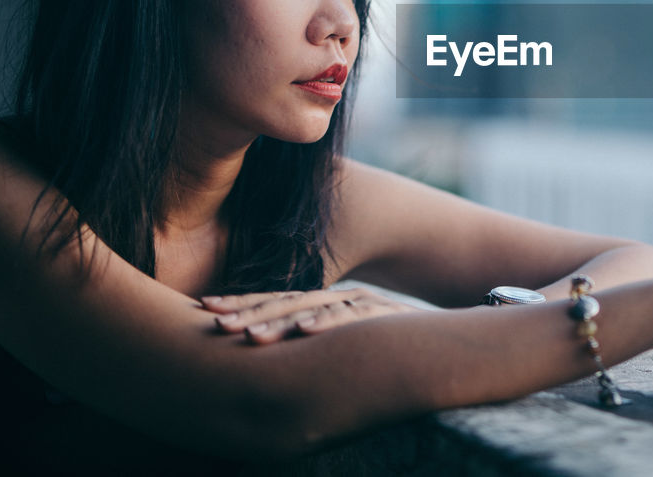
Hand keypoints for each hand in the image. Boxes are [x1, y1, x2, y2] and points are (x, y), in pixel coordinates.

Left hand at [201, 287, 418, 343]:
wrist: (447, 337)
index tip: (205, 308)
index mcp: (328, 302)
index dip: (242, 302)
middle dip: (248, 312)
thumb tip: (271, 354)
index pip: (277, 299)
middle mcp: (341, 297)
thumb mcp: (349, 341)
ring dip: (280, 322)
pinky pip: (353, 318)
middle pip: (288, 301)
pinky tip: (305, 331)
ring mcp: (364, 304)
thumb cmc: (393, 343)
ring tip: (249, 336)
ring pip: (314, 310)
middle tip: (214, 323)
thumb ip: (316, 339)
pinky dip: (327, 324)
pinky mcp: (385, 314)